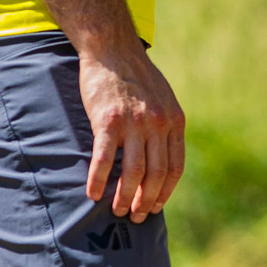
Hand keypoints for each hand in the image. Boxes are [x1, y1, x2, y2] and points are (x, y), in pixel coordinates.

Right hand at [78, 45, 185, 219]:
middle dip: (146, 201)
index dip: (165, 192)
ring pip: (133, 172)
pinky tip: (91, 194)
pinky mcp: (108, 121)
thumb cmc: (135, 76)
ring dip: (125, 197)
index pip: (175, 168)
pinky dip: (98, 180)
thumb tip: (162, 158)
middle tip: (135, 217)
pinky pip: (104, 159)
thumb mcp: (163, 99)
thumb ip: (165, 126)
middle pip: (156, 176)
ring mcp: (134, 123)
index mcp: (175, 121)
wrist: (112, 49)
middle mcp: (158, 124)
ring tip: (117, 210)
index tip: (155, 207)